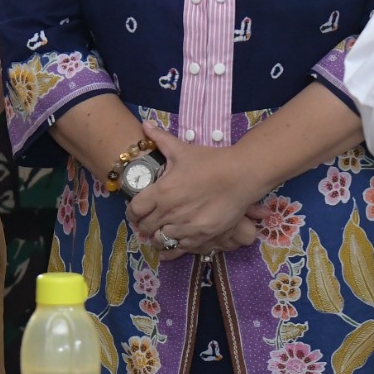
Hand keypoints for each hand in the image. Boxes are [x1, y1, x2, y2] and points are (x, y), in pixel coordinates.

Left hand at [127, 141, 262, 257]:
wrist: (241, 175)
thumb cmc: (210, 161)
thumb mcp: (183, 149)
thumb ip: (160, 139)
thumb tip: (144, 124)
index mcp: (161, 192)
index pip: (135, 210)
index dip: (132, 212)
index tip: (136, 211)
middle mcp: (170, 212)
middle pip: (145, 228)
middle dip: (144, 225)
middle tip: (148, 222)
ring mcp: (185, 227)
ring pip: (161, 240)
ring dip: (158, 237)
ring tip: (161, 232)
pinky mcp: (201, 236)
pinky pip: (180, 249)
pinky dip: (173, 248)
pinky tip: (172, 245)